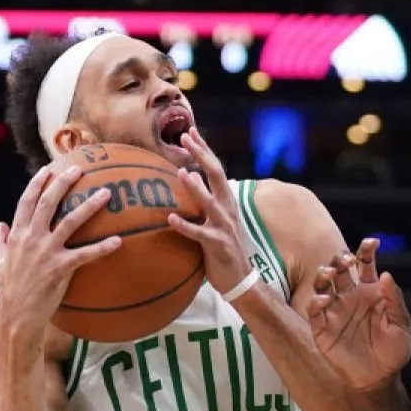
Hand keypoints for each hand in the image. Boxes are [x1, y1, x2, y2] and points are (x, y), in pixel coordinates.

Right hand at [0, 164, 119, 344]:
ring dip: (89, 206)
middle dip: (63, 182)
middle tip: (80, 169)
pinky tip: (119, 241)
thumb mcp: (0, 264)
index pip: (27, 201)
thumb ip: (1, 243)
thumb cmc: (10, 291)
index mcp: (18, 235)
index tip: (49, 168)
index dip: (38, 183)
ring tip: (106, 193)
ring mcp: (46, 252)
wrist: (16, 316)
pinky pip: (85, 254)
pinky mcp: (60, 268)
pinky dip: (102, 247)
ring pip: (70, 222)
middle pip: (48, 203)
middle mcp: (31, 238)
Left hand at [167, 128, 255, 297]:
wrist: (241, 279)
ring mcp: (224, 227)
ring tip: (182, 173)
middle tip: (185, 137)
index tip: (190, 131)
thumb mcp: (216, 221)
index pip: (215, 169)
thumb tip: (187, 180)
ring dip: (196, 188)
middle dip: (201, 155)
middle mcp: (228, 210)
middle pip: (216, 176)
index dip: (204, 149)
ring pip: (210, 203)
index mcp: (227, 201)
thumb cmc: (223, 249)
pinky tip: (170, 218)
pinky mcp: (218, 245)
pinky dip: (185, 226)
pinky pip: (199, 234)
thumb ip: (204, 202)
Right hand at [307, 238, 410, 391]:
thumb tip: (386, 274)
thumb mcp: (400, 325)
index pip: (365, 263)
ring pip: (322, 284)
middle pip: (338, 269)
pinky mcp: (322, 328)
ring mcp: (334, 311)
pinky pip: (314, 311)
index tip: (371, 243)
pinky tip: (324, 301)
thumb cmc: (394, 352)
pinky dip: (316, 302)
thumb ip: (394, 301)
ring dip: (323, 275)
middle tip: (346, 260)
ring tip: (329, 273)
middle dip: (339, 259)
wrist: (380, 379)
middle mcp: (350, 297)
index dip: (366, 250)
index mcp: (370, 291)